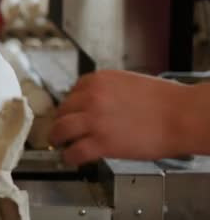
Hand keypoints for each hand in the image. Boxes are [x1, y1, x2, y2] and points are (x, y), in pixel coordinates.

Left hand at [50, 70, 198, 165]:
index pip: (73, 92)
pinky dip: (69, 157)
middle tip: (62, 128)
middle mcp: (91, 97)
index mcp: (99, 80)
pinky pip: (75, 151)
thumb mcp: (129, 83)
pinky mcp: (101, 142)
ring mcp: (94, 120)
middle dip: (62, 120)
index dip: (72, 105)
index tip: (71, 112)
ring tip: (58, 143)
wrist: (182, 115)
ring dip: (57, 137)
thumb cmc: (165, 101)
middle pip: (63, 109)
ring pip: (61, 129)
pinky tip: (71, 159)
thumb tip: (98, 102)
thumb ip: (108, 91)